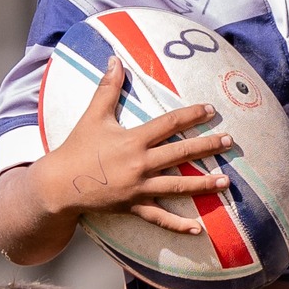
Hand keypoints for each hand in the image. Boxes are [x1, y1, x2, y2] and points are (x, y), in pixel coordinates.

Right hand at [31, 58, 230, 235]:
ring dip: (203, 185)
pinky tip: (198, 229)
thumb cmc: (76, 148)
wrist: (58, 184)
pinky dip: (178, 225)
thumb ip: (107, 88)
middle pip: (181, 154)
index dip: (192, 116)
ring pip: (177, 186)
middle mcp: (140, 164)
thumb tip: (114, 59)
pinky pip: (159, 217)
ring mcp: (139, 188)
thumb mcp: (93, 115)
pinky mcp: (133, 207)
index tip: (211, 111)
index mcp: (133, 140)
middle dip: (207, 147)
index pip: (169, 124)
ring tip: (226, 182)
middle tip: (230, 142)